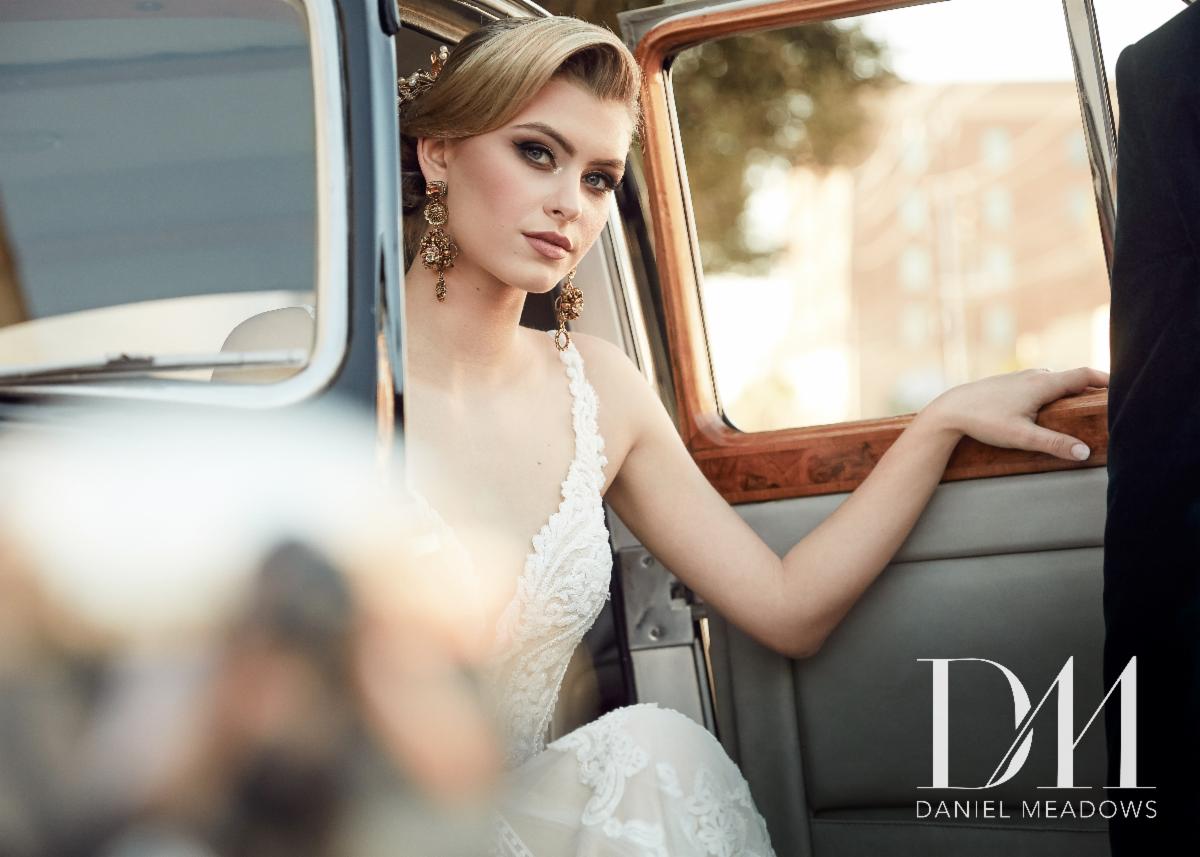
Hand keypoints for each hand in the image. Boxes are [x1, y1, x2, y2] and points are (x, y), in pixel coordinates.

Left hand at [919, 367, 1109, 460]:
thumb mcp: (1021, 436)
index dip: (1106, 381)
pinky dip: (1054, 391)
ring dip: (1071, 389)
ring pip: (1054, 381)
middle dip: (1091, 388)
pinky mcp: (1008, 384)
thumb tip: (1085, 452)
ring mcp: (1020, 378)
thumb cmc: (984, 421)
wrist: (950, 411)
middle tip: (1110, 402)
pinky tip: (1052, 405)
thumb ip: (1054, 443)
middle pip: (1072, 378)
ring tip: (1085, 405)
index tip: (1124, 388)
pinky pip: (1039, 384)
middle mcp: (1034, 376)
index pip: (1084, 376)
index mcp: (1043, 384)